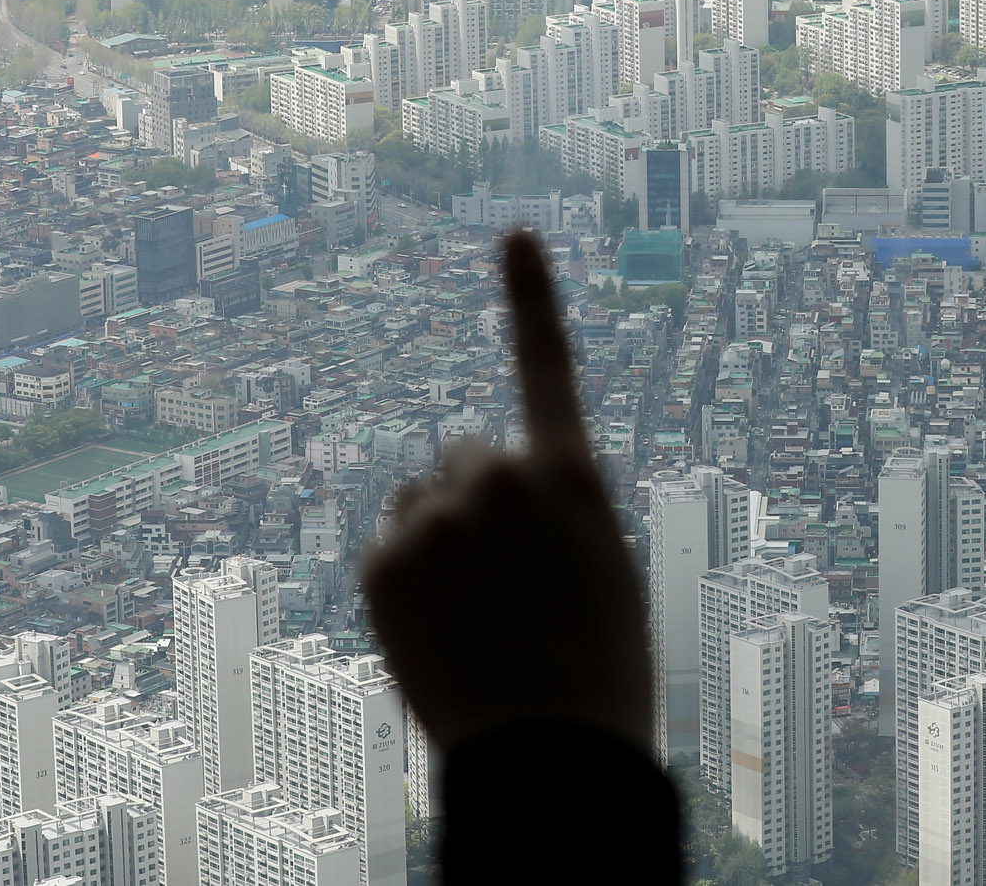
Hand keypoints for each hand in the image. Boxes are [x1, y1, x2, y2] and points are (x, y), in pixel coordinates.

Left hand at [362, 230, 650, 755]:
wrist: (552, 753)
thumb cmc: (595, 670)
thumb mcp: (602, 567)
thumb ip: (553, 512)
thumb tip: (492, 499)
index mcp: (571, 474)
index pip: (547, 364)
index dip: (530, 296)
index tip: (513, 233)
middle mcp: (500, 477)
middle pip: (464, 459)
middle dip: (473, 502)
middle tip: (504, 582)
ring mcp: (436, 517)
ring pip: (420, 505)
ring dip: (438, 543)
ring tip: (475, 618)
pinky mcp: (383, 564)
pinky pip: (388, 554)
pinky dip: (405, 588)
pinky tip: (440, 636)